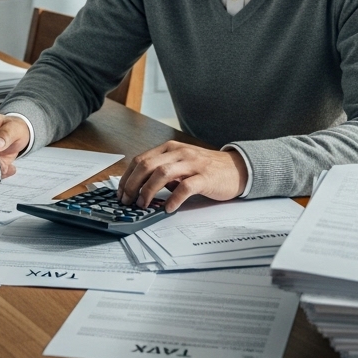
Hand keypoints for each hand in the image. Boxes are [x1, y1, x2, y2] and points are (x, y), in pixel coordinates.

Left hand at [118, 141, 248, 211]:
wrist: (236, 168)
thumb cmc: (206, 168)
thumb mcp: (181, 164)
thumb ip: (163, 171)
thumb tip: (139, 188)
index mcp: (170, 148)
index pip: (140, 160)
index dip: (127, 177)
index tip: (121, 193)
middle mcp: (179, 153)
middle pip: (147, 165)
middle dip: (132, 185)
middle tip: (127, 201)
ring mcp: (192, 164)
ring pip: (162, 174)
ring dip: (148, 191)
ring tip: (143, 205)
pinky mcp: (205, 177)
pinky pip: (185, 187)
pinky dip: (173, 199)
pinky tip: (168, 208)